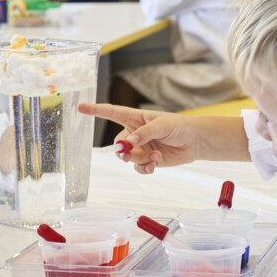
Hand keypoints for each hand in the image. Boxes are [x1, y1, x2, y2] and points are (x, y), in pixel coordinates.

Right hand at [79, 103, 243, 173]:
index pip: (111, 113)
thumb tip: (129, 143)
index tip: (80, 108)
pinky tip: (155, 165)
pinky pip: (138, 168)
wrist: (195, 142)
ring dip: (140, 159)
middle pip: (119, 144)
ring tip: (156, 156)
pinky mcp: (148, 160)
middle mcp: (135, 133)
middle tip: (133, 151)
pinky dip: (144, 168)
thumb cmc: (180, 126)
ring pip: (129, 158)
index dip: (95, 110)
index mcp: (135, 118)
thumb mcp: (162, 125)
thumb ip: (144, 133)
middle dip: (125, 150)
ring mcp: (141, 147)